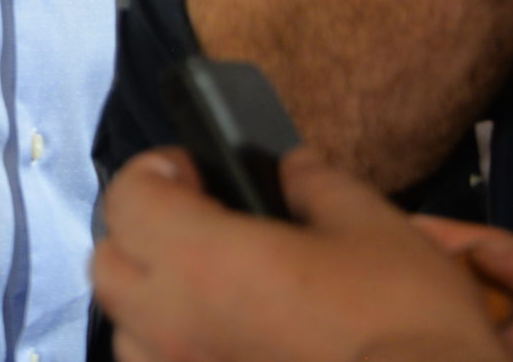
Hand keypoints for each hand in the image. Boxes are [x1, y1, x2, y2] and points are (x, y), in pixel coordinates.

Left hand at [92, 150, 506, 361]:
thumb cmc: (405, 319)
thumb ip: (315, 185)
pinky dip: (179, 355)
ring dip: (152, 302)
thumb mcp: (372, 225)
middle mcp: (172, 326)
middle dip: (140, 233)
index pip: (127, 198)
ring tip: (214, 295)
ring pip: (127, 334)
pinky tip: (231, 346)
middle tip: (201, 225)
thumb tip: (289, 170)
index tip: (199, 173)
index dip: (156, 172)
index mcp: (202, 260)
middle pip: (107, 265)